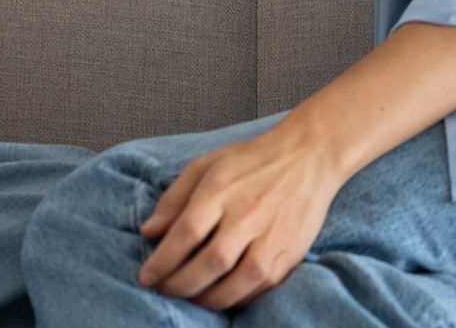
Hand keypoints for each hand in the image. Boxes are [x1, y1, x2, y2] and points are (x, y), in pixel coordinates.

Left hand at [136, 120, 346, 310]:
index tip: (146, 276)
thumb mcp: (206, 165)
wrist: (309, 157)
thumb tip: (148, 232)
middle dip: (180, 285)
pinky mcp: (289, 254)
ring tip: (190, 296)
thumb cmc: (252, 160)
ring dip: (207, 298)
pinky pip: (258, 289)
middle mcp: (247, 214)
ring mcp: (271, 237)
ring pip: (236, 283)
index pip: (186, 232)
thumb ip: (174, 198)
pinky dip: (236, 299)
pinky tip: (220, 295)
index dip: (162, 260)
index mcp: (221, 189)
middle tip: (163, 290)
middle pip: (209, 262)